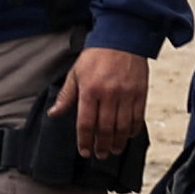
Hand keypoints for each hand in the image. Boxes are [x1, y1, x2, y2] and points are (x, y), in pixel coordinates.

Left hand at [60, 45, 150, 160]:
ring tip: (113, 150)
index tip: (84, 151)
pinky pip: (138, 117)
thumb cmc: (97, 55)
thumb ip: (66, 96)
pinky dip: (133, 129)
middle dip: (101, 145)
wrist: (122, 38)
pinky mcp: (140, 93)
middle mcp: (109, 94)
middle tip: (99, 155)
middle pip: (105, 128)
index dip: (84, 140)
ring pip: (122, 126)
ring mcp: (126, 94)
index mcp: (90, 90)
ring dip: (118, 142)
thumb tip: (54, 113)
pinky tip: (128, 136)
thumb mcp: (75, 73)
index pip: (86, 123)